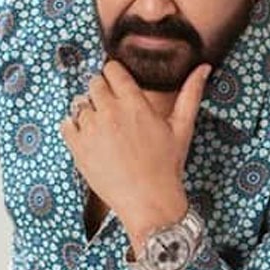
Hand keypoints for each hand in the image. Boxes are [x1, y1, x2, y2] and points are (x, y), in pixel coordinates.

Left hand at [59, 61, 210, 247]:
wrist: (148, 201)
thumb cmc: (166, 165)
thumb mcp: (182, 127)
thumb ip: (191, 94)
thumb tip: (203, 68)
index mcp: (134, 103)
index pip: (112, 69)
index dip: (114, 74)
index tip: (117, 83)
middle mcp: (109, 112)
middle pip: (94, 83)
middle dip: (101, 91)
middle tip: (111, 107)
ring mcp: (91, 129)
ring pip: (80, 103)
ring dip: (89, 110)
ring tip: (102, 127)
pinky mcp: (77, 146)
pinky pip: (66, 123)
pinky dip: (73, 127)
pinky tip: (89, 137)